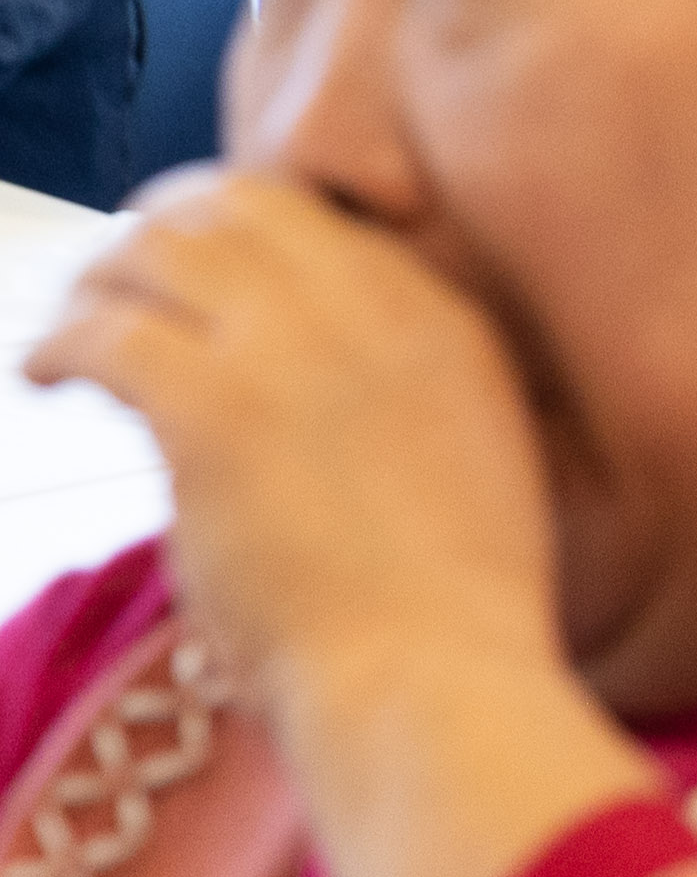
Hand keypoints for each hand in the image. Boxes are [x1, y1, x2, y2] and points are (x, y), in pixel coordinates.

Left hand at [30, 173, 558, 707]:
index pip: (322, 219)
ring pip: (160, 250)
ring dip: (99, 280)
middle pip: (237, 205)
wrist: (434, 671)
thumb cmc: (451, 609)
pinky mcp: (212, 407)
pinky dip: (58, 345)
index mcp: (444, 319)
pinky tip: (42, 378)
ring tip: (69, 328)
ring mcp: (291, 350)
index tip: (193, 274)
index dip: (238, 231)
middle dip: (160, 229)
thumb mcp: (473, 459)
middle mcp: (373, 307)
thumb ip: (401, 397)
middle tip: (113, 280)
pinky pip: (105, 333)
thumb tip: (307, 397)